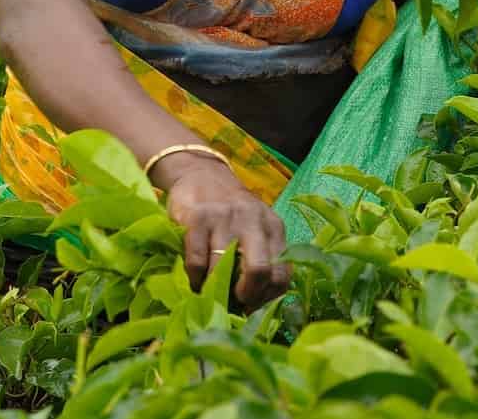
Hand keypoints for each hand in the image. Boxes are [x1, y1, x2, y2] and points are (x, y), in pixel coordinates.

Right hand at [162, 156, 289, 307]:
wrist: (200, 173)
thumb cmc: (231, 211)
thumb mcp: (256, 227)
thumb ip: (262, 256)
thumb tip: (255, 304)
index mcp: (273, 227)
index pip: (282, 273)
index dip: (267, 298)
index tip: (253, 306)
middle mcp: (253, 220)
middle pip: (259, 270)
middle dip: (247, 295)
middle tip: (235, 304)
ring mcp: (224, 217)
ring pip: (223, 268)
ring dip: (215, 289)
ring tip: (211, 294)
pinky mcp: (198, 217)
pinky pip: (197, 261)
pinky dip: (195, 278)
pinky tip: (196, 280)